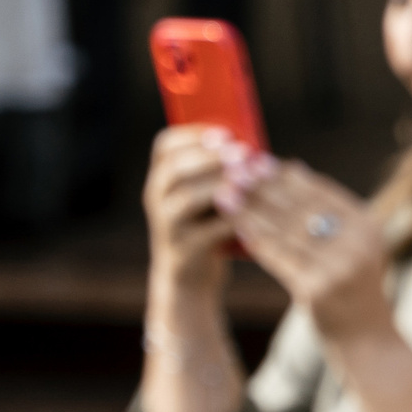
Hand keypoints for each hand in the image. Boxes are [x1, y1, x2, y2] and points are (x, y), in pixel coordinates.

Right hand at [143, 126, 239, 300]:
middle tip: (243, 152)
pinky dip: (230, 220)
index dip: (194, 135)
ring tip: (248, 178)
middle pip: (175, 168)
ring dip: (220, 184)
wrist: (190, 277)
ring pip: (187, 198)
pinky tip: (252, 213)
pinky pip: (206, 231)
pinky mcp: (183, 250)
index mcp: (162, 177)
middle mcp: (156, 197)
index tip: (225, 133)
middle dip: (210, 157)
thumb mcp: (205, 196)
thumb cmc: (206, 227)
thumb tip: (254, 151)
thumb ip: (218, 174)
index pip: (166, 145)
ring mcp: (166, 225)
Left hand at [215, 152, 388, 344]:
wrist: (369, 343)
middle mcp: (357, 244)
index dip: (286, 176)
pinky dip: (256, 240)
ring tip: (225, 194)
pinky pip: (279, 258)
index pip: (320, 192)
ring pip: (285, 231)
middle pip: (300, 207)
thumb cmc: (354, 290)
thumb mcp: (352, 245)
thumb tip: (293, 167)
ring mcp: (339, 267)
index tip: (258, 161)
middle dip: (264, 187)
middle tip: (233, 170)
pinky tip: (236, 228)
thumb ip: (327, 211)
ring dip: (252, 210)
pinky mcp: (318, 289)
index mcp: (367, 226)